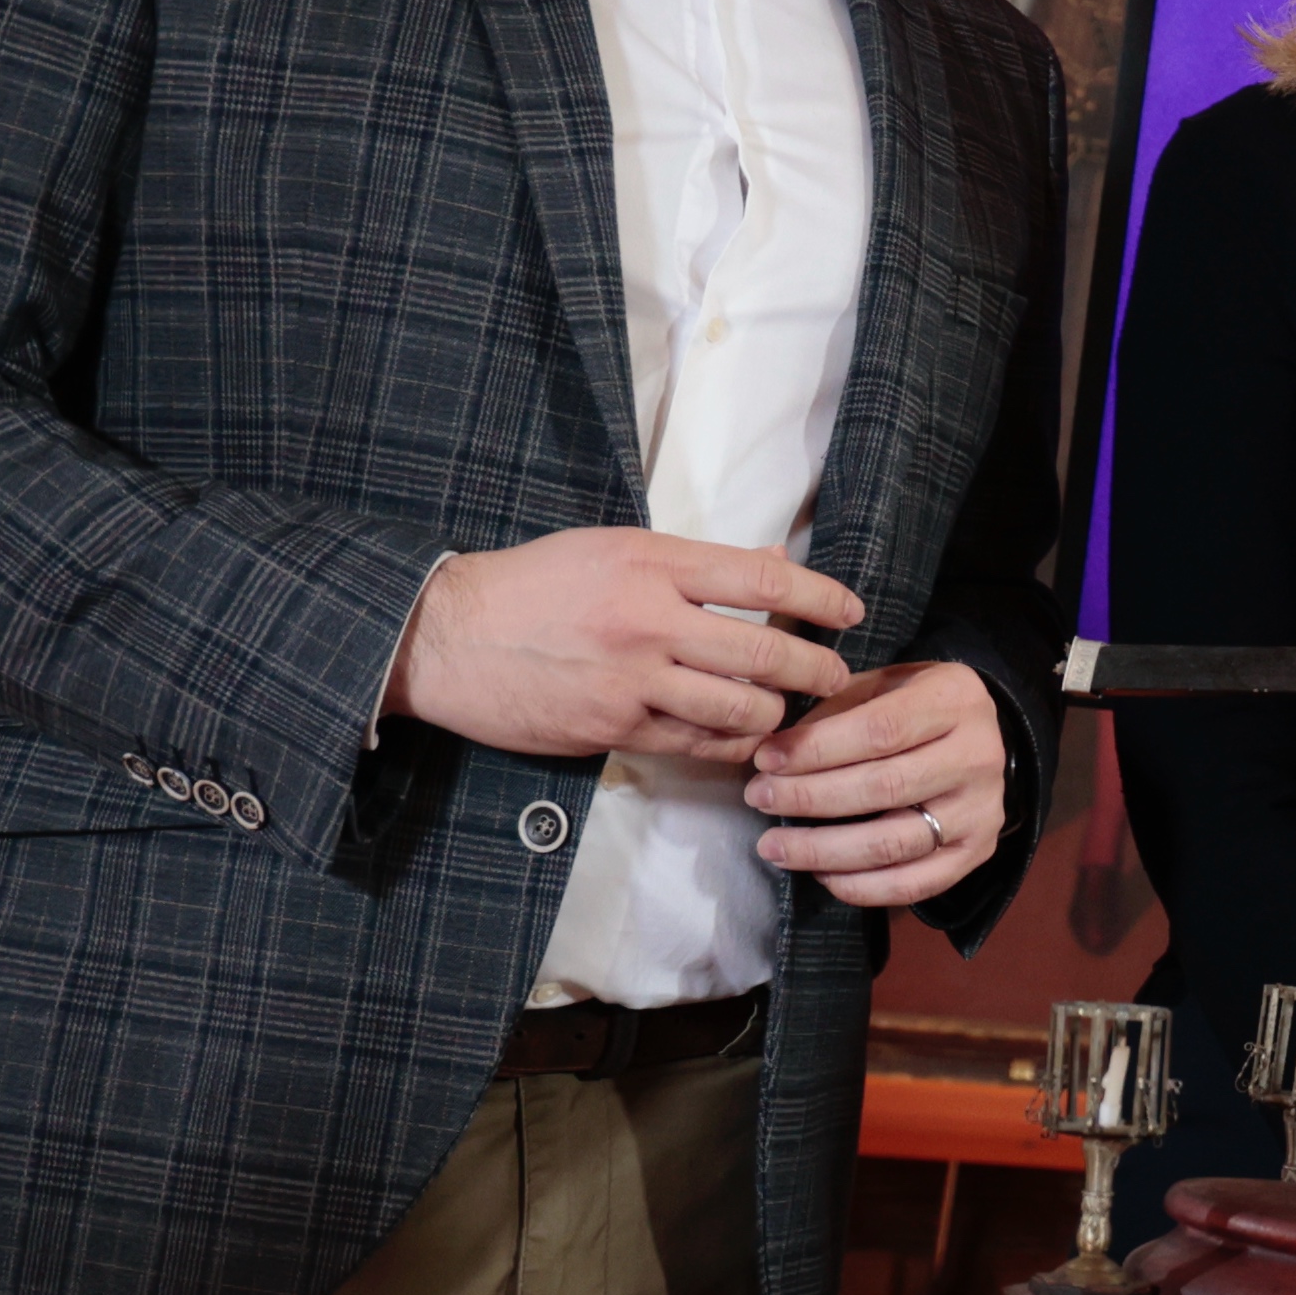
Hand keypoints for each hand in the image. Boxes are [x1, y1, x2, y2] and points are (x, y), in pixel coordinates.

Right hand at [396, 534, 855, 760]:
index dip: (822, 600)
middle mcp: (648, 619)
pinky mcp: (612, 727)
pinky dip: (732, 746)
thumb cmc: (532, 584)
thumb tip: (773, 563)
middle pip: (766, 651)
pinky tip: (744, 741)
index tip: (851, 613)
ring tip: (785, 712)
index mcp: (652, 562)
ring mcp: (631, 679)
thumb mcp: (613, 548)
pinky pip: (697, 746)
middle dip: (817, 670)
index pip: (764, 581)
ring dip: (776, 715)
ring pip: (740, 708)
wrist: (445, 635)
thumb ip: (694, 562)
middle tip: (836, 677)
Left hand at [743, 659, 1005, 910]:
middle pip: (884, 787)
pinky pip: (914, 884)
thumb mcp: (883, 684)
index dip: (817, 749)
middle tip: (759, 799)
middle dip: (809, 798)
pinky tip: (820, 874)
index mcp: (955, 701)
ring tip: (774, 847)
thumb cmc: (917, 707)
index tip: (766, 760)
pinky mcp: (978, 852)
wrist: (988, 739)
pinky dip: (861, 887)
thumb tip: (776, 752)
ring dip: (823, 850)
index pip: (880, 731)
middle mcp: (978, 756)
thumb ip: (836, 708)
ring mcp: (981, 810)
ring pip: (894, 842)